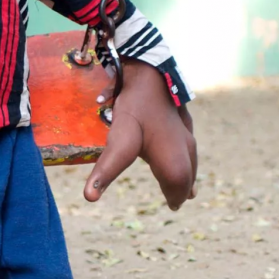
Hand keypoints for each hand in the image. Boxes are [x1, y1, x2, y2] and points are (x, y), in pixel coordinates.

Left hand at [84, 59, 195, 209]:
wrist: (149, 72)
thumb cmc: (136, 109)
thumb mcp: (119, 141)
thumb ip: (106, 171)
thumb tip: (89, 197)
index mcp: (174, 157)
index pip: (178, 185)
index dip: (174, 196)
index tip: (171, 205)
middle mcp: (185, 145)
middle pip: (187, 173)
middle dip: (181, 187)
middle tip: (176, 200)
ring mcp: (186, 129)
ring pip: (190, 157)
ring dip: (186, 172)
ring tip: (185, 186)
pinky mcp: (183, 117)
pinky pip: (187, 142)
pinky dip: (184, 155)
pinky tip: (180, 152)